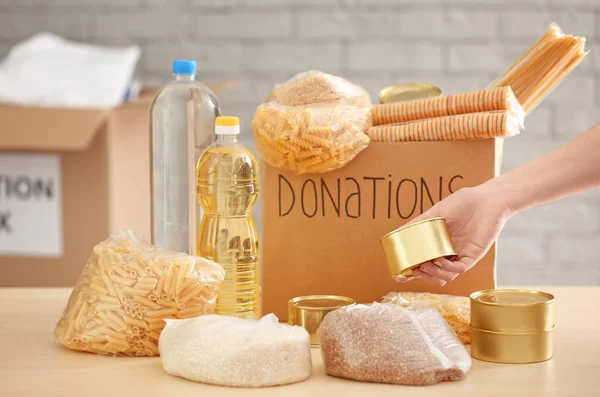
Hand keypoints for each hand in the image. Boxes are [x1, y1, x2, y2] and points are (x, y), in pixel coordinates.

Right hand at [395, 184, 512, 286]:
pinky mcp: (473, 256)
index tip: (398, 275)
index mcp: (438, 244)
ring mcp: (460, 255)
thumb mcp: (436, 212)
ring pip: (446, 276)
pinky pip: (460, 269)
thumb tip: (398, 231)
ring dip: (433, 274)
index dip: (410, 271)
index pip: (422, 262)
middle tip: (414, 271)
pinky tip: (439, 259)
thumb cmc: (463, 203)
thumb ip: (419, 223)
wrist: (486, 199)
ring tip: (425, 265)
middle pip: (432, 274)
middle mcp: (448, 252)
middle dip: (421, 276)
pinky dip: (448, 268)